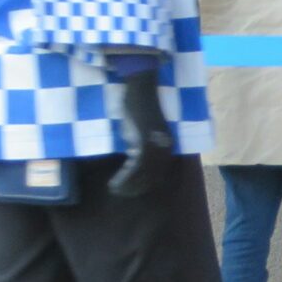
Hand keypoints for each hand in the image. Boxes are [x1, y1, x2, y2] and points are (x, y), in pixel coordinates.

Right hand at [109, 72, 175, 200]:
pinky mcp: (145, 141)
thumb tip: (134, 161)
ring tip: (114, 189)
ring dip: (128, 185)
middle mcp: (166, 147)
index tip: (131, 190)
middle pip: (153, 176)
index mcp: (167, 144)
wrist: (141, 89)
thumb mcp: (143, 130)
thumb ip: (142, 145)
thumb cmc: (139, 106)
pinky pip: (136, 167)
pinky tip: (114, 182)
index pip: (159, 172)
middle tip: (120, 193)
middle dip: (136, 188)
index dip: (145, 184)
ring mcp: (157, 145)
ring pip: (144, 175)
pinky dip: (125, 177)